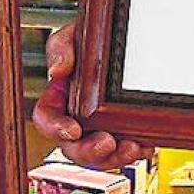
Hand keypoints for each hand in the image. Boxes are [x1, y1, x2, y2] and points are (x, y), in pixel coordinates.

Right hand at [31, 24, 154, 167]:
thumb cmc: (91, 38)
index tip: (74, 130)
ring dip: (115, 157)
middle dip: (89, 151)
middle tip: (107, 143)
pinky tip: (146, 145)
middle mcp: (75, 117)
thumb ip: (61, 47)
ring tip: (132, 148)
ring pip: (100, 155)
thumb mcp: (73, 35)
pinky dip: (136, 152)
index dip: (57, 129)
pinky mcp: (121, 130)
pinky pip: (125, 150)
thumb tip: (57, 70)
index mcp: (57, 97)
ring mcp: (98, 127)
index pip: (46, 119)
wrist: (121, 38)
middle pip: (73, 147)